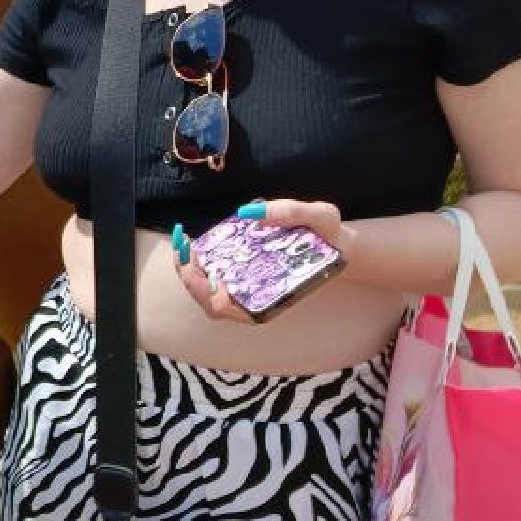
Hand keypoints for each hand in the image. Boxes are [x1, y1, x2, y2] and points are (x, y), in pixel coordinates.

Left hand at [174, 199, 352, 324]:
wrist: (337, 243)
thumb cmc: (330, 235)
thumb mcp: (322, 216)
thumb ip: (290, 212)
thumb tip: (248, 213)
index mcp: (271, 298)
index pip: (225, 308)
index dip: (203, 290)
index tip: (196, 263)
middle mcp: (255, 297)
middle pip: (208, 300)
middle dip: (188, 275)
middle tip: (184, 244)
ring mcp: (246, 286)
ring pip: (205, 290)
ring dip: (187, 267)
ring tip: (183, 240)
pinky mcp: (242, 273)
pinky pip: (211, 275)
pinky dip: (195, 260)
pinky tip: (190, 239)